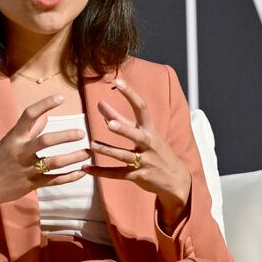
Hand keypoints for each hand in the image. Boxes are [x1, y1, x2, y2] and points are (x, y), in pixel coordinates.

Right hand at [0, 94, 89, 238]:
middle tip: (81, 133)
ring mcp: (27, 169)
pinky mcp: (32, 184)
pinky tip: (81, 173)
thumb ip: (29, 130)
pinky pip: (54, 180)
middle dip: (65, 136)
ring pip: (54, 162)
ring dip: (73, 157)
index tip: (61, 98)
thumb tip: (45, 116)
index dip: (45, 104)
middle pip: (46, 141)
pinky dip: (69, 177)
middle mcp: (21, 151)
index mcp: (14, 137)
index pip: (29, 115)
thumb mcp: (9, 142)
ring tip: (87, 152)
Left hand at [83, 79, 191, 228]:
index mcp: (150, 130)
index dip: (130, 94)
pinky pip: (116, 174)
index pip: (141, 108)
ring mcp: (143, 161)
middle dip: (123, 129)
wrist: (175, 179)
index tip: (118, 82)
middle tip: (109, 123)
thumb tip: (102, 106)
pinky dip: (100, 172)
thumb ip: (122, 121)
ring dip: (108, 150)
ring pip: (124, 156)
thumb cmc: (157, 152)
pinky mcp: (137, 176)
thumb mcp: (145, 134)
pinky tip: (86, 168)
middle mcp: (148, 144)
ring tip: (92, 145)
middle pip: (136, 135)